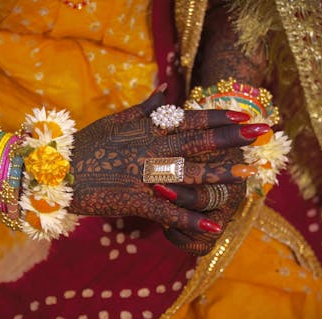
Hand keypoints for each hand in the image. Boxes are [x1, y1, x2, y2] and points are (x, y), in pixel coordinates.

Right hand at [68, 90, 267, 234]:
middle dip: (233, 138)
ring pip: (190, 175)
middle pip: (198, 143)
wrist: (58, 171)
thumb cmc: (87, 144)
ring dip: (221, 176)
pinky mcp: (136, 202)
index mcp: (146, 129)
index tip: (244, 114)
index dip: (218, 116)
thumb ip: (145, 108)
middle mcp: (151, 150)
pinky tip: (214, 227)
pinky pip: (169, 213)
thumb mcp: (116, 120)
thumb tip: (167, 89)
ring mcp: (145, 177)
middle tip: (263, 134)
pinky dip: (191, 221)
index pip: (190, 119)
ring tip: (250, 175)